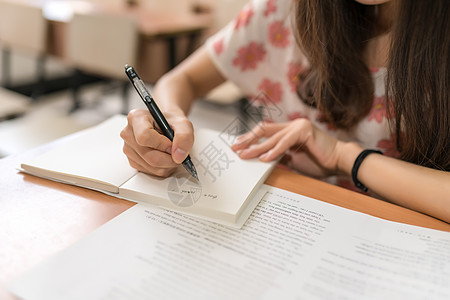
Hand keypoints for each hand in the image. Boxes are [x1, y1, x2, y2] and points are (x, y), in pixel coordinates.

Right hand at [120, 108, 193, 176]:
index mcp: (136, 118)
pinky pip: (150, 172)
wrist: (166, 123)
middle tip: (178, 152)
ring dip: (167, 165)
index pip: (145, 137)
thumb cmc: (170, 120)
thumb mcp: (182, 123)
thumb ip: (184, 136)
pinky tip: (165, 157)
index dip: (162, 145)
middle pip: (149, 156)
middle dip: (169, 158)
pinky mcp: (133, 161)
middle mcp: (128, 133)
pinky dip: (163, 168)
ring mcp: (129, 149)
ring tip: (172, 153)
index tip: (173, 145)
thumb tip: (179, 156)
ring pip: (151, 167)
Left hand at [231, 119, 345, 177]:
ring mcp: (298, 126)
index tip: (238, 147)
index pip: (265, 132)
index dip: (250, 138)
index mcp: (289, 130)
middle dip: (248, 140)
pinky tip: (264, 158)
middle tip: (235, 148)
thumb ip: (279, 156)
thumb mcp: (293, 159)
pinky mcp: (304, 131)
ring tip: (245, 155)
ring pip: (272, 137)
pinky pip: (285, 142)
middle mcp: (292, 125)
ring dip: (257, 147)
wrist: (339, 161)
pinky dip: (274, 151)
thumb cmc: (319, 161)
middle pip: (264, 130)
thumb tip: (262, 158)